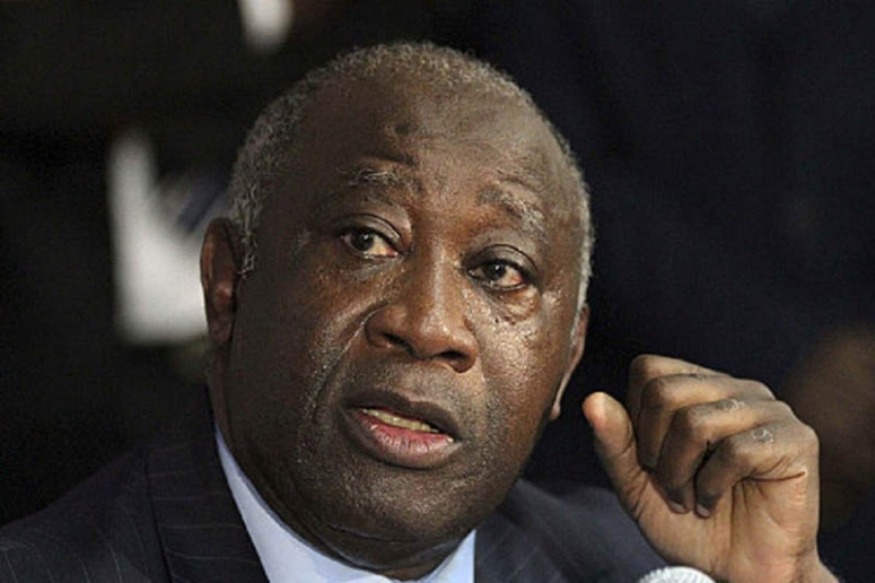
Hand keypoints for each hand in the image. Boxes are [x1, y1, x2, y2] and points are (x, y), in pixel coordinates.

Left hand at [583, 355, 835, 581]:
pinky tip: (713, 503)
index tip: (648, 460)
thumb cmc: (687, 524)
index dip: (635, 419)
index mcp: (699, 386)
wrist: (735, 574)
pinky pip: (737, 450)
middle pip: (665, 391)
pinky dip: (712, 487)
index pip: (649, 369)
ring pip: (695, 421)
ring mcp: (769, 410)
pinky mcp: (797, 440)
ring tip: (690, 498)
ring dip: (679, 473)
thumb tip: (592, 399)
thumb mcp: (635, 484)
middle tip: (669, 485)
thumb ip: (613, 443)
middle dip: (653, 449)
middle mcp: (735, 388)